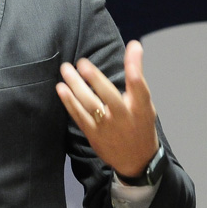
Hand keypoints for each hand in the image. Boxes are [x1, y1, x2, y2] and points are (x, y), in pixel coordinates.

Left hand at [55, 40, 159, 177]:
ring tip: (65, 70)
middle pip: (109, 96)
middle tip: (82, 63)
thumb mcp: (145, 104)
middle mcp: (124, 117)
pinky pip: (79, 115)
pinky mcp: (93, 134)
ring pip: (89, 104)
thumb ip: (136, 78)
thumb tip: (134, 46)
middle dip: (95, 79)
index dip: (136, 67)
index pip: (140, 86)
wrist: (137, 161)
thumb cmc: (140, 125)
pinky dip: (69, 102)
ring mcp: (107, 127)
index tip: (133, 48)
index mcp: (141, 108)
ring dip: (75, 86)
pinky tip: (61, 89)